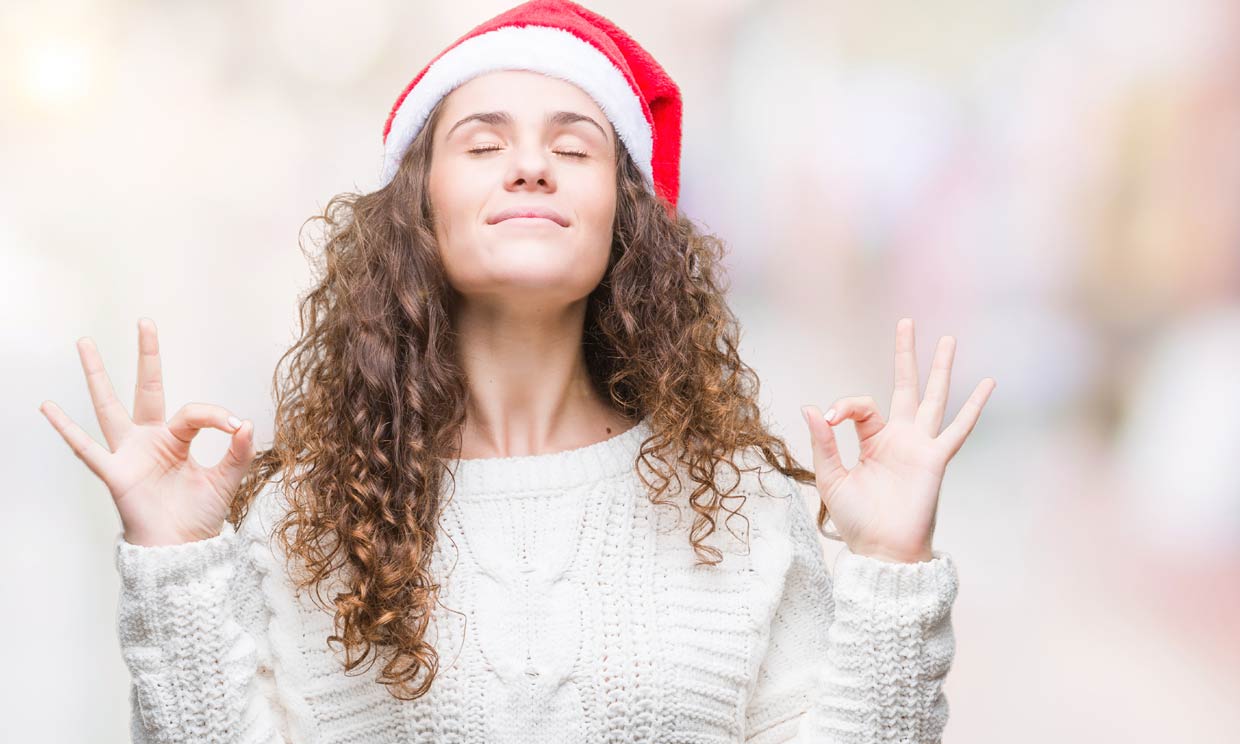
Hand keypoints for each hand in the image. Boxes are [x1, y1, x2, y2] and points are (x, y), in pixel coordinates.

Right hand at [39, 318, 256, 546]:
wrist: (181, 548)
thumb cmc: (200, 514)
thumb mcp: (227, 479)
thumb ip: (239, 452)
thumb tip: (247, 423)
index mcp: (178, 438)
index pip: (194, 412)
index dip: (216, 415)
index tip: (235, 428)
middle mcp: (151, 438)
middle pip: (148, 388)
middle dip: (147, 356)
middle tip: (145, 322)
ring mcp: (129, 452)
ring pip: (109, 406)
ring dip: (97, 376)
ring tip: (85, 343)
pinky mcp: (115, 473)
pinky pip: (86, 448)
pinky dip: (66, 428)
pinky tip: (49, 406)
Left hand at [800, 318, 994, 562]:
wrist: (882, 551)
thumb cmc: (857, 521)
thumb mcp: (830, 478)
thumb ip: (822, 443)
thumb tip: (811, 407)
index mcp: (872, 441)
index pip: (860, 406)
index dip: (842, 405)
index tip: (828, 419)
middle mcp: (899, 438)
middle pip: (905, 387)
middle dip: (905, 355)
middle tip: (906, 322)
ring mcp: (920, 446)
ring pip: (933, 398)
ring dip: (940, 369)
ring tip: (948, 339)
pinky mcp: (935, 460)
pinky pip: (958, 429)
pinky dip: (973, 407)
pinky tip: (988, 384)